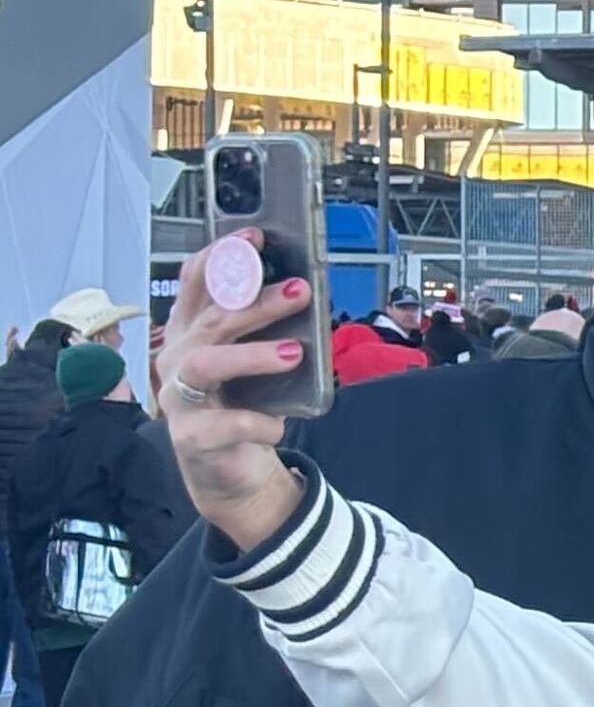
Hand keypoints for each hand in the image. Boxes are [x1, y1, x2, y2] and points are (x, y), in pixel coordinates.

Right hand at [150, 246, 313, 552]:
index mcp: (191, 332)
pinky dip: (258, 422)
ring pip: (206, 364)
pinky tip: (279, 424)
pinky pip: (225, 424)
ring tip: (294, 352)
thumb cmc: (241, 404)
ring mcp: (179, 397)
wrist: (228, 469)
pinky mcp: (191, 436)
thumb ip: (265, 330)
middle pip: (211, 320)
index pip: (196, 283)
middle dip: (255, 302)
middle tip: (299, 292)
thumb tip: (302, 293)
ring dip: (251, 355)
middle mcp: (178, 358)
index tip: (254, 238)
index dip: (222, 257)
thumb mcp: (252, 362)